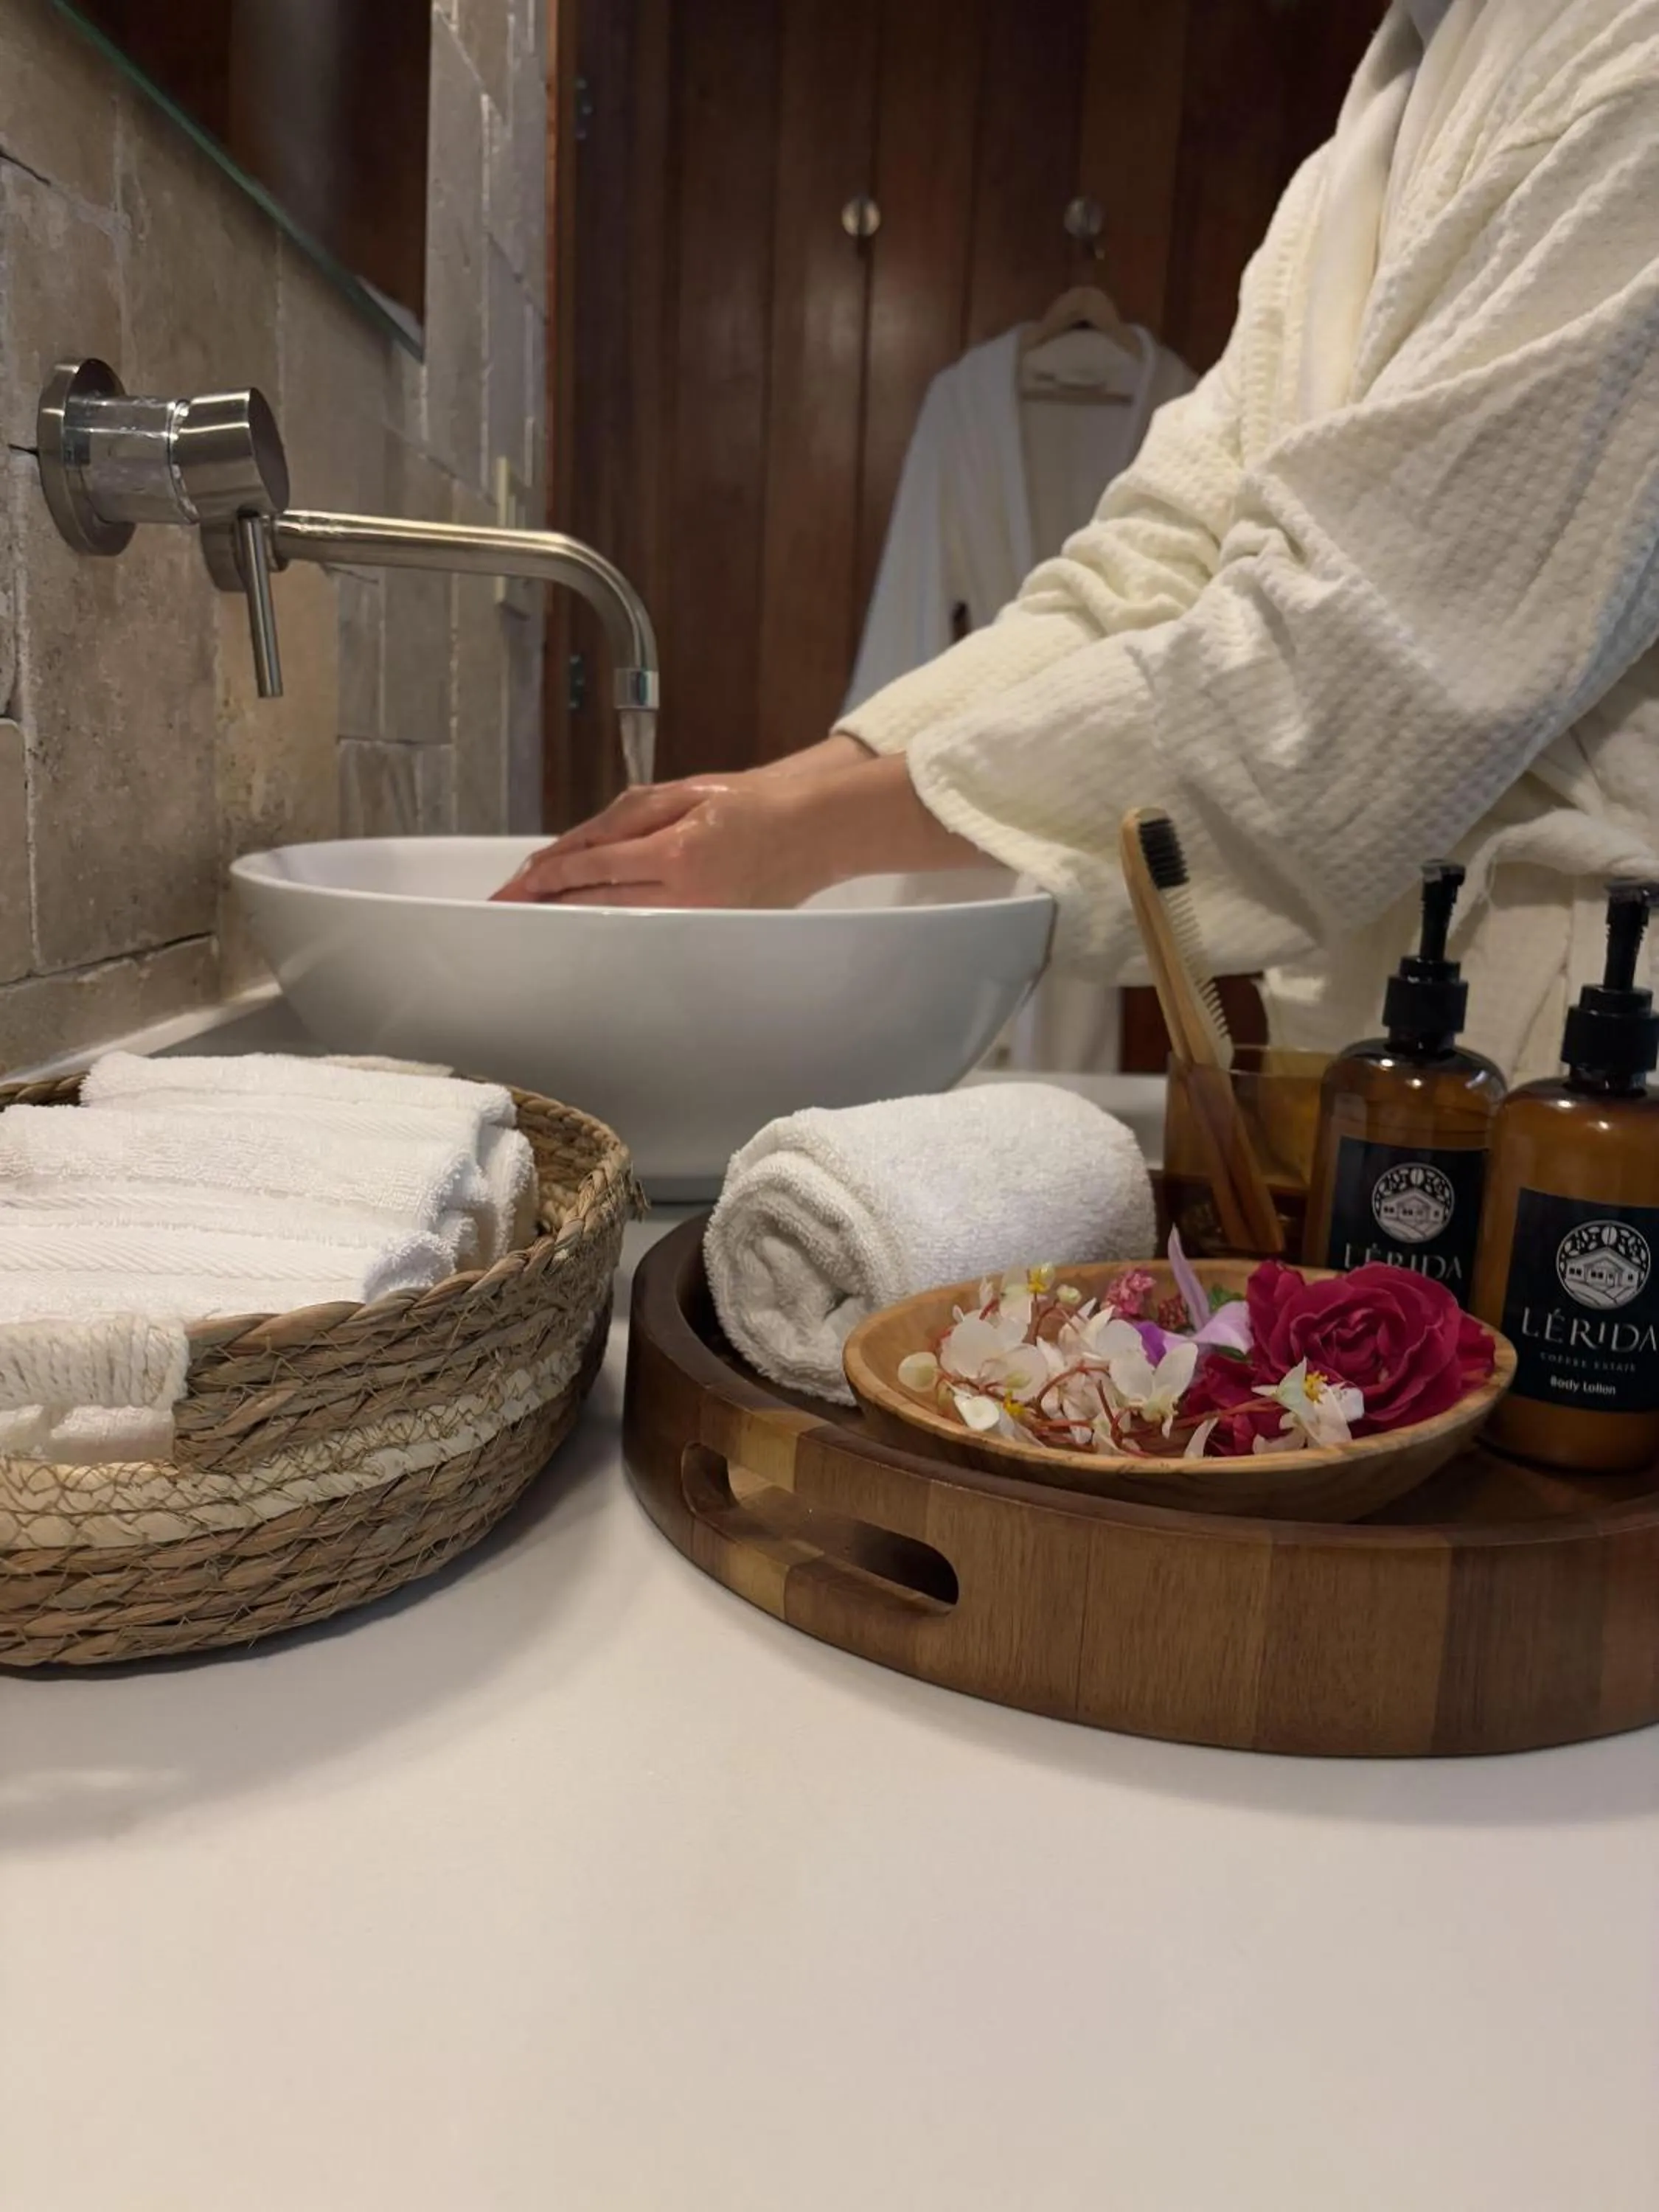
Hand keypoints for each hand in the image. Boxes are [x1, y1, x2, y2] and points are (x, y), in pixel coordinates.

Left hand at [493, 776, 837, 907]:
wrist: (812, 832)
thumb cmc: (751, 805)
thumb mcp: (685, 793)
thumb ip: (627, 817)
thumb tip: (577, 844)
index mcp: (678, 851)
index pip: (599, 865)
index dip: (554, 874)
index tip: (520, 883)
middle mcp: (687, 893)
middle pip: (601, 901)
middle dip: (550, 902)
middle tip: (507, 908)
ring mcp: (700, 917)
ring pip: (620, 919)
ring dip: (574, 915)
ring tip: (534, 915)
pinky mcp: (710, 930)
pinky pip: (650, 925)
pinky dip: (614, 919)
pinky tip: (587, 916)